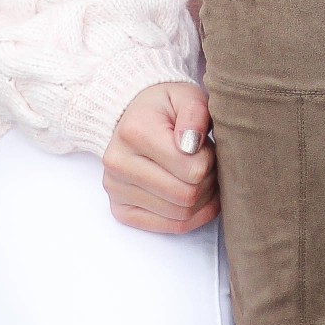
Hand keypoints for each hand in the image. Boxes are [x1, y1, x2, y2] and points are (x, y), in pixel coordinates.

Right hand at [103, 80, 217, 234]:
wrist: (133, 118)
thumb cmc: (165, 108)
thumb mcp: (186, 96)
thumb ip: (195, 113)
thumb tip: (191, 144)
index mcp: (134, 131)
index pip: (192, 169)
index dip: (209, 162)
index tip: (205, 149)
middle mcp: (118, 163)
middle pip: (186, 196)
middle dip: (207, 183)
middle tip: (207, 165)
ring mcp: (115, 189)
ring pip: (180, 215)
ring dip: (201, 200)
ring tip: (199, 178)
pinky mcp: (120, 209)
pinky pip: (168, 228)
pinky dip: (191, 218)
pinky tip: (196, 200)